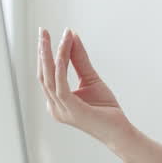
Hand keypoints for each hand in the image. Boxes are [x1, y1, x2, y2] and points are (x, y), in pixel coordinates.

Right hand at [37, 27, 130, 145]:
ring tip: (49, 37)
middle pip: (43, 74)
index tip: (48, 33)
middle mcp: (54, 106)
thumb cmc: (106, 109)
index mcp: (57, 101)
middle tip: (42, 30)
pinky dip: (60, 69)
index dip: (46, 53)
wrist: (120, 131)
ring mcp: (61, 110)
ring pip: (50, 78)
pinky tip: (62, 53)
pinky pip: (61, 87)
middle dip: (42, 51)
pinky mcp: (72, 111)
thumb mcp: (90, 78)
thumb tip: (72, 36)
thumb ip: (79, 59)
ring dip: (50, 55)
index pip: (47, 74)